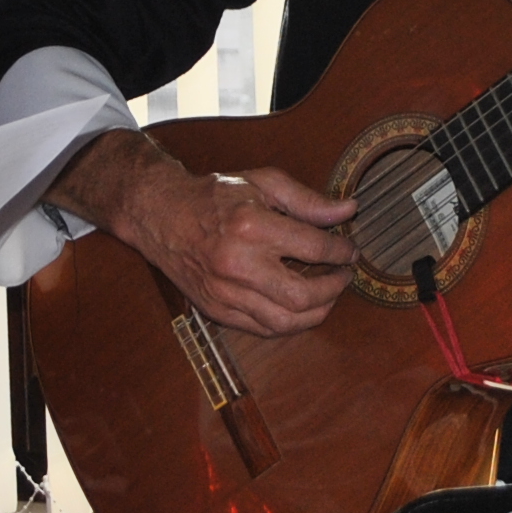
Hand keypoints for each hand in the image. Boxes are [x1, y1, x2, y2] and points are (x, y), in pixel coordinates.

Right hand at [52, 129, 354, 337]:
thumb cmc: (214, 195)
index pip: (314, 248)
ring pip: (285, 321)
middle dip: (334, 288)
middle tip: (343, 276)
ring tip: (326, 295)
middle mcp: (238, 264)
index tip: (350, 251)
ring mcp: (225, 292)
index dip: (341, 252)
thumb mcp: (262, 183)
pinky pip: (262, 329)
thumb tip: (348, 211)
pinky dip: (288, 323)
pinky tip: (299, 307)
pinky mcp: (216, 310)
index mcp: (251, 226)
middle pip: (303, 295)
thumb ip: (307, 200)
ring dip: (316, 312)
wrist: (161, 215)